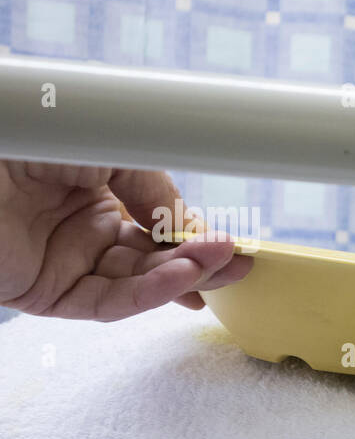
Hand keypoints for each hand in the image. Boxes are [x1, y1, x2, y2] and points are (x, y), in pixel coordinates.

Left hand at [0, 161, 251, 320]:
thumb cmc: (29, 136)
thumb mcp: (111, 150)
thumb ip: (155, 190)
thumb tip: (190, 228)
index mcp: (94, 193)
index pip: (156, 226)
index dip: (193, 236)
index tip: (230, 240)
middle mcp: (82, 230)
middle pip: (154, 259)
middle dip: (200, 261)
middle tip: (241, 261)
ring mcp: (65, 263)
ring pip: (138, 282)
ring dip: (184, 276)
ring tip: (222, 265)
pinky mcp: (46, 295)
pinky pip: (107, 302)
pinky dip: (149, 294)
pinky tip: (181, 280)